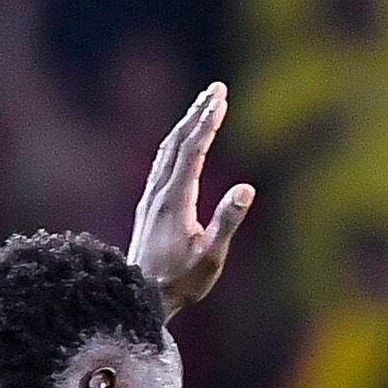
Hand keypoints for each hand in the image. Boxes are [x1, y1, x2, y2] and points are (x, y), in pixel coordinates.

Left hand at [128, 83, 253, 317]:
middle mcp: (158, 192)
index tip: (220, 97)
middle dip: (198, 113)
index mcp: (175, 200)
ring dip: (186, 125)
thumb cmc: (180, 282)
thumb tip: (247, 188)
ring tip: (204, 107)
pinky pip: (163, 163)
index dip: (207, 122)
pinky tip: (184, 143)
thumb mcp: (211, 257)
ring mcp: (150, 197)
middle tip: (216, 90)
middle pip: (177, 142)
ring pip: (167, 150)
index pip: (192, 150)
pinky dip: (177, 143)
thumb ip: (227, 221)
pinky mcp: (149, 206)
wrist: (140, 297)